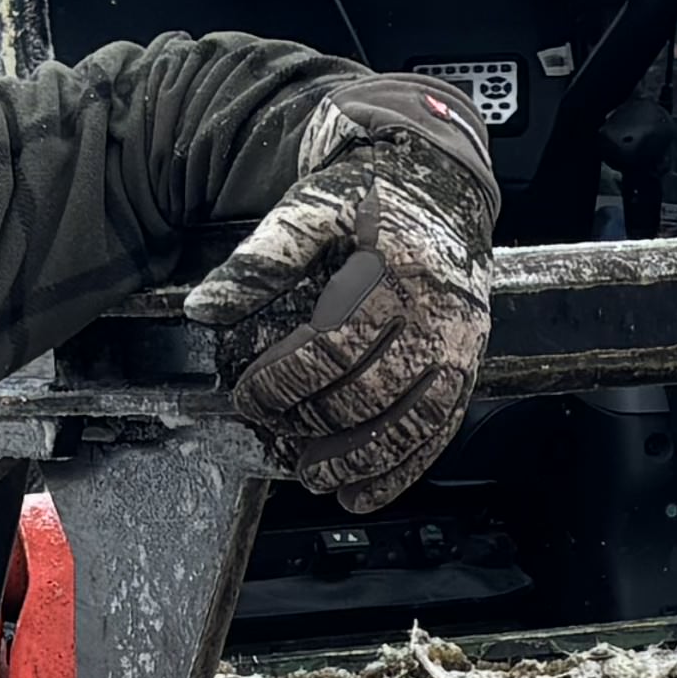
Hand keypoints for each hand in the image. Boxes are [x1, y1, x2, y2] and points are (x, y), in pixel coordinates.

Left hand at [196, 84, 490, 511]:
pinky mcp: (470, 364)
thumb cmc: (370, 197)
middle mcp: (437, 308)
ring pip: (412, 420)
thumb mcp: (312, 208)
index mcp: (393, 267)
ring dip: (360, 460)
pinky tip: (364, 494)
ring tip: (315, 478)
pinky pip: (440, 429)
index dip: (285, 380)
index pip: (333, 343)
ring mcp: (461, 342)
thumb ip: (261, 257)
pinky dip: (402, 470)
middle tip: (273, 431)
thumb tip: (205, 306)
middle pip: (371, 389)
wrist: (442, 183)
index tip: (247, 397)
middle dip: (314, 421)